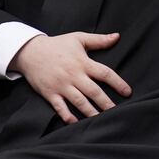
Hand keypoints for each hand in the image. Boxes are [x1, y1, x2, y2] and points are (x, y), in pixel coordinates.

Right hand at [10, 31, 131, 123]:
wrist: (30, 51)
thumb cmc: (57, 44)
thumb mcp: (78, 38)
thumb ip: (99, 40)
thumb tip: (117, 36)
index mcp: (82, 62)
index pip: (104, 73)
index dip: (118, 83)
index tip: (128, 92)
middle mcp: (73, 75)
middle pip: (93, 91)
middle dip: (106, 103)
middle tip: (117, 112)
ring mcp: (61, 85)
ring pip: (79, 102)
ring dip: (91, 112)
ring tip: (101, 120)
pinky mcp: (50, 93)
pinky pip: (60, 107)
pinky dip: (67, 116)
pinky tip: (75, 123)